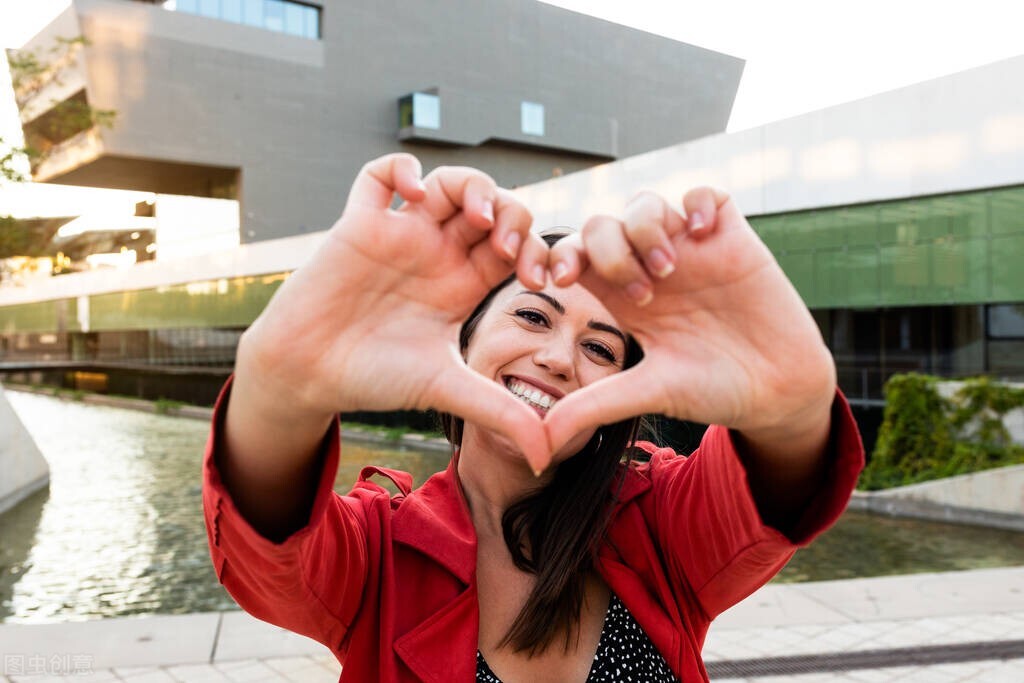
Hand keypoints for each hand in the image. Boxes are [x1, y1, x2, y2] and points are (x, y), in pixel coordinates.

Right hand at [242, 153, 551, 465]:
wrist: (308, 375)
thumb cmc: (374, 379)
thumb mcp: (446, 389)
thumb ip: (499, 413)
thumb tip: (549, 456)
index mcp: (462, 285)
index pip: (515, 246)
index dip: (538, 250)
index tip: (538, 279)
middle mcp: (436, 254)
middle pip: (490, 207)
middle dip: (512, 214)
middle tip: (507, 246)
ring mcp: (399, 235)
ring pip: (447, 183)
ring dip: (472, 185)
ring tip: (476, 214)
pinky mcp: (359, 223)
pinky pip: (379, 174)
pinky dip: (402, 168)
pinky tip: (415, 192)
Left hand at [543, 188, 836, 456]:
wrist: (777, 390)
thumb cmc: (712, 390)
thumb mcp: (647, 393)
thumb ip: (593, 407)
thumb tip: (539, 444)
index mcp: (621, 297)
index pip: (573, 256)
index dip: (554, 257)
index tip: (554, 282)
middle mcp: (650, 267)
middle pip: (601, 223)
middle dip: (606, 250)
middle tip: (639, 297)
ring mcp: (690, 250)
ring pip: (645, 204)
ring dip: (645, 231)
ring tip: (668, 273)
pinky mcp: (732, 239)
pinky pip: (704, 193)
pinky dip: (696, 204)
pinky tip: (703, 236)